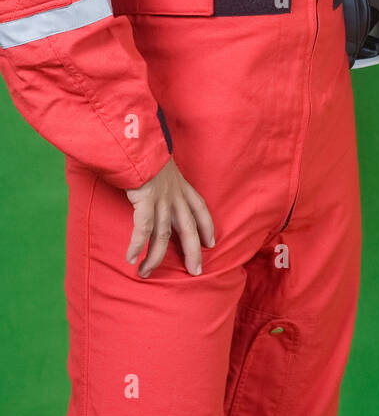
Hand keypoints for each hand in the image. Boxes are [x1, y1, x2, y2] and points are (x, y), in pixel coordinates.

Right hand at [125, 157, 214, 278]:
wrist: (138, 142)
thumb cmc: (146, 154)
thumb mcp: (163, 167)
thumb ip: (163, 180)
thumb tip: (155, 187)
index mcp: (181, 186)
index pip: (200, 208)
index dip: (207, 226)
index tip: (211, 242)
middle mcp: (175, 195)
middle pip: (189, 228)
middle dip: (193, 252)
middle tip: (195, 271)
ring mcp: (161, 199)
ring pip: (163, 235)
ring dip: (155, 257)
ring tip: (145, 273)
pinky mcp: (145, 200)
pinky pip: (143, 229)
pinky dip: (137, 245)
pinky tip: (131, 259)